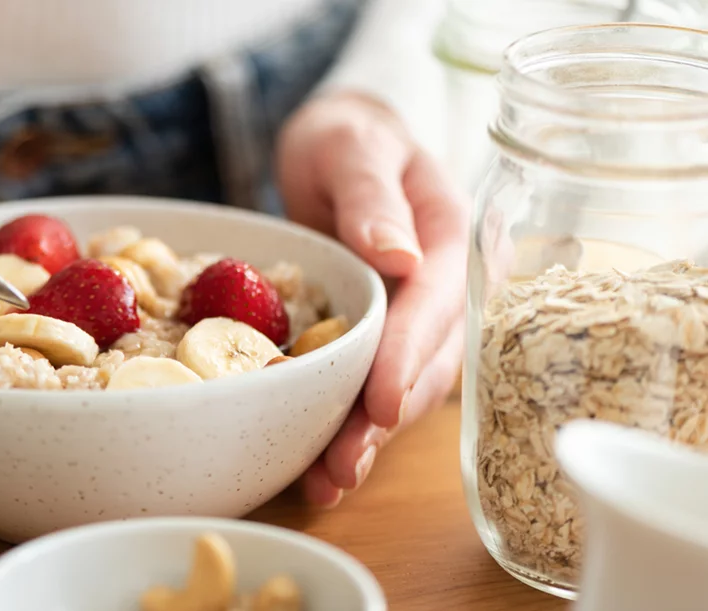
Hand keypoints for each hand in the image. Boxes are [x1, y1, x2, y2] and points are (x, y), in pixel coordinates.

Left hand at [276, 91, 467, 506]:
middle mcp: (447, 287)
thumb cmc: (349, 138)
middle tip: (341, 466)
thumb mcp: (353, 146)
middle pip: (426, 362)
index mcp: (450, 237)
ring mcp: (422, 318)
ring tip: (328, 482)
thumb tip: (399, 254)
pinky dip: (352, 424)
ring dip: (370, 437)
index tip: (381, 402)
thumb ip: (373, 195)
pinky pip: (377, 384)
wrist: (345, 144)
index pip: (436, 304)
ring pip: (406, 387)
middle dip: (385, 418)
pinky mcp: (392, 337)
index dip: (408, 356)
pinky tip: (321, 464)